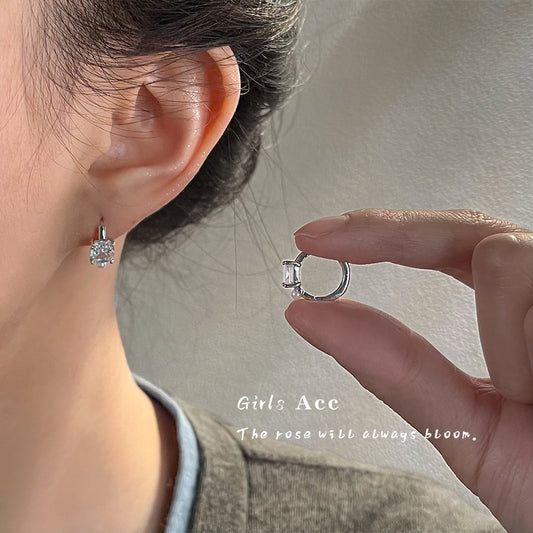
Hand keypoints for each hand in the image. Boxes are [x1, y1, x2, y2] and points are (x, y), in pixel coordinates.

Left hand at [284, 208, 532, 532]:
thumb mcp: (470, 429)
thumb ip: (396, 370)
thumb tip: (313, 317)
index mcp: (518, 315)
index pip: (445, 248)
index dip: (379, 233)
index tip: (316, 237)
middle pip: (469, 229)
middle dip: (390, 235)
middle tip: (324, 240)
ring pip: (505, 258)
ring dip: (500, 337)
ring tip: (526, 393)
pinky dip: (526, 348)